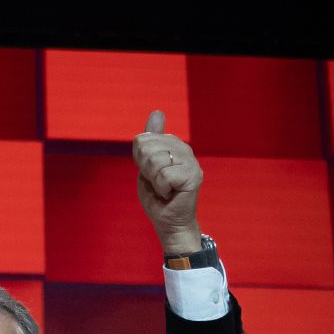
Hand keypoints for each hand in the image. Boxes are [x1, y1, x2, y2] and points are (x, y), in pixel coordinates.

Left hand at [131, 110, 202, 254]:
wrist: (167, 221)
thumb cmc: (157, 196)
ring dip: (154, 180)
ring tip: (164, 188)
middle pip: (147, 148)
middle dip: (146, 169)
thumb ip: (149, 140)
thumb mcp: (146, 164)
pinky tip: (170, 194)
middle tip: (157, 182)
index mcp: (173, 144)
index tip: (150, 173)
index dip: (139, 160)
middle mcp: (185, 149)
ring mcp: (191, 162)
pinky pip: (165, 176)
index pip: (142, 139)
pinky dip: (161, 189)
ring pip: (156, 161)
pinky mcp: (194, 177)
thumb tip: (157, 111)